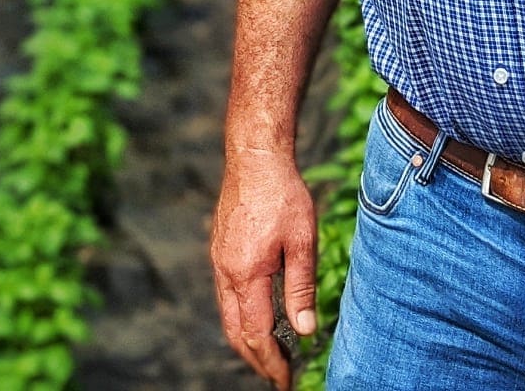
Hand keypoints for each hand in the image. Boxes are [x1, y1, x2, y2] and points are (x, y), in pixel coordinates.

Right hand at [211, 146, 318, 388]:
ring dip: (247, 339)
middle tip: (278, 375)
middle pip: (236, 332)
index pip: (256, 334)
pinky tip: (258, 316)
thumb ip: (301, 289)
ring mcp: (219, 261)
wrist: (254, 156)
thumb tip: (305, 332)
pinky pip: (226, 296)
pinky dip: (241, 316)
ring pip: (228, 315)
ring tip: (270, 354)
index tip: (285, 381)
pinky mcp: (220, 250)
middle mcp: (226, 272)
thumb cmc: (283, 194)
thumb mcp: (302, 241)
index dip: (271, 362)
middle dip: (256, 359)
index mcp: (246, 273)